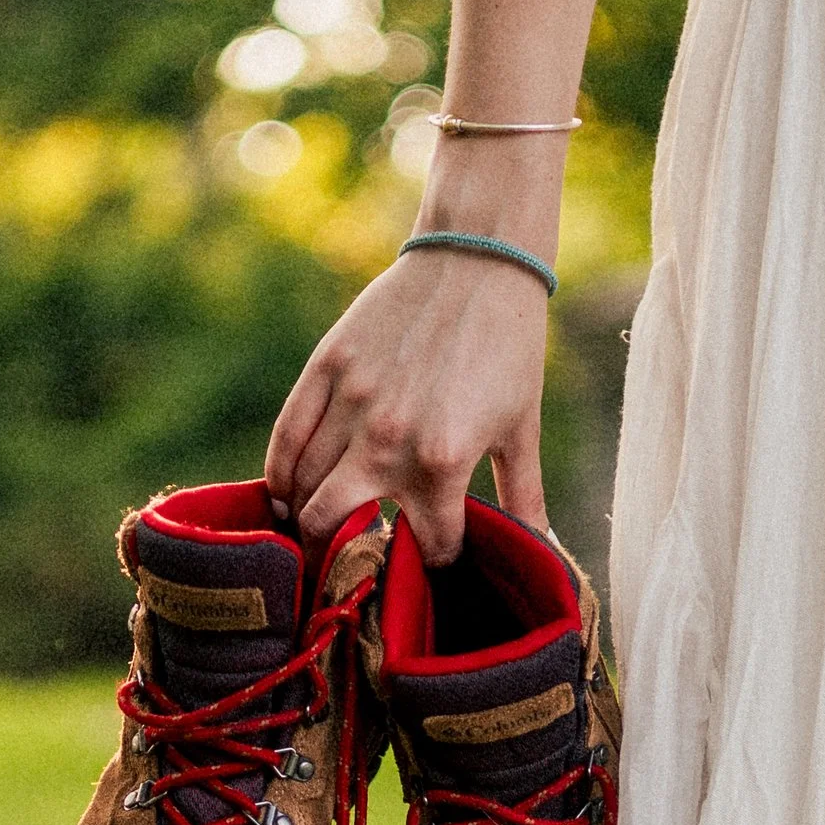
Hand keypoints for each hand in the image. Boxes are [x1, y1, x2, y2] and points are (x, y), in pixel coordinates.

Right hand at [264, 245, 550, 561]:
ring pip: (302, 486)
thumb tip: (546, 553)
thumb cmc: (508, 347)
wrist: (477, 262)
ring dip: (306, 517)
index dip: (437, 557)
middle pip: (333, 526)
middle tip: (349, 561)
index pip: (428, 545)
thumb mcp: (522, 427)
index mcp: (442, 462)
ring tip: (316, 532)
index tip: (438, 552)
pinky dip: (278, 473)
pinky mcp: (326, 368)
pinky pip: (287, 436)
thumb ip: (524, 497)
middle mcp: (387, 441)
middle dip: (340, 555)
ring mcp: (350, 404)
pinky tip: (283, 494)